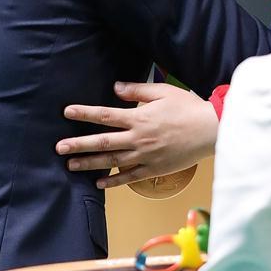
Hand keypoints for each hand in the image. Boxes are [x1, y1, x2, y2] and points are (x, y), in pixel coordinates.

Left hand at [56, 81, 218, 189]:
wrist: (211, 130)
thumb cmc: (188, 108)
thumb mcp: (162, 92)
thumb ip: (137, 91)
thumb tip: (115, 88)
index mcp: (139, 118)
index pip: (105, 115)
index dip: (85, 113)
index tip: (67, 112)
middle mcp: (138, 138)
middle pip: (102, 142)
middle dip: (78, 144)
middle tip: (59, 148)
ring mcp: (145, 156)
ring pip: (112, 161)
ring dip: (90, 164)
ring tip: (71, 165)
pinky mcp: (154, 169)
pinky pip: (129, 177)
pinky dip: (113, 181)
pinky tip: (98, 183)